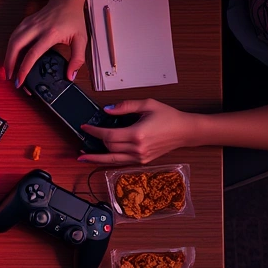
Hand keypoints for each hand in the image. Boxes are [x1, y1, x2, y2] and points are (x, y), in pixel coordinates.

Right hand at [5, 0, 86, 86]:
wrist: (67, 0)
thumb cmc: (73, 18)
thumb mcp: (81, 39)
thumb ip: (77, 59)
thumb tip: (70, 75)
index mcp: (50, 34)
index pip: (32, 54)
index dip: (24, 69)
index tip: (20, 80)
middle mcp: (37, 28)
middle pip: (16, 46)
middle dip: (9, 63)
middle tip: (9, 76)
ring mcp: (29, 24)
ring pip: (12, 41)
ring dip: (7, 55)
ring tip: (8, 69)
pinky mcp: (25, 22)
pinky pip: (13, 36)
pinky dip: (10, 47)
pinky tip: (11, 55)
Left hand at [79, 99, 199, 163]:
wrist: (185, 131)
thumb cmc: (169, 117)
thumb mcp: (147, 105)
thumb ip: (125, 106)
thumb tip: (107, 109)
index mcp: (137, 134)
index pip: (108, 135)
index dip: (94, 131)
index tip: (85, 127)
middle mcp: (137, 148)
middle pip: (108, 147)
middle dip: (96, 141)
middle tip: (85, 137)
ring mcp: (140, 157)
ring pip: (112, 159)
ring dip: (96, 158)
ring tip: (82, 156)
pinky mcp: (143, 161)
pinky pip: (121, 162)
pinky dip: (109, 161)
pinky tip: (100, 158)